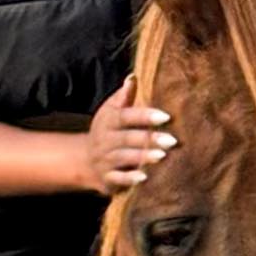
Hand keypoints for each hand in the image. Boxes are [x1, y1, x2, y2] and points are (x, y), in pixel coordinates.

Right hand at [81, 76, 177, 194]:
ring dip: (142, 157)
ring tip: (162, 156)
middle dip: (149, 138)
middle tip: (173, 140)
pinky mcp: (106, 178)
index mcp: (108, 121)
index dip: (144, 116)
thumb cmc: (107, 130)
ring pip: (123, 158)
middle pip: (127, 138)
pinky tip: (144, 178)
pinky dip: (129, 179)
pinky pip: (116, 178)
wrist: (83, 160)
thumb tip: (133, 76)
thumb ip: (123, 97)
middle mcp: (104, 140)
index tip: (166, 116)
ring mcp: (104, 160)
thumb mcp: (110, 111)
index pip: (126, 116)